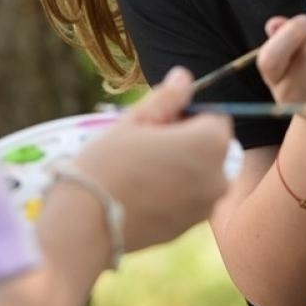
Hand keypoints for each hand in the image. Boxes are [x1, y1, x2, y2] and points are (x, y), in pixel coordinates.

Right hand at [71, 68, 233, 253]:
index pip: (216, 116)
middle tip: (146, 148)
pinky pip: (189, 200)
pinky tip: (141, 195)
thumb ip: (167, 98)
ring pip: (200, 174)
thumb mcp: (135, 121)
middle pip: (211, 147)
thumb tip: (184, 77)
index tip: (158, 123)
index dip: (187, 114)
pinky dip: (174, 193)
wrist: (87, 224)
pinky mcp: (190, 228)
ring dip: (182, 168)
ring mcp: (205, 207)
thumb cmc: (108, 164)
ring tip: (141, 172)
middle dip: (187, 142)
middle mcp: (218, 177)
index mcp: (209, 144)